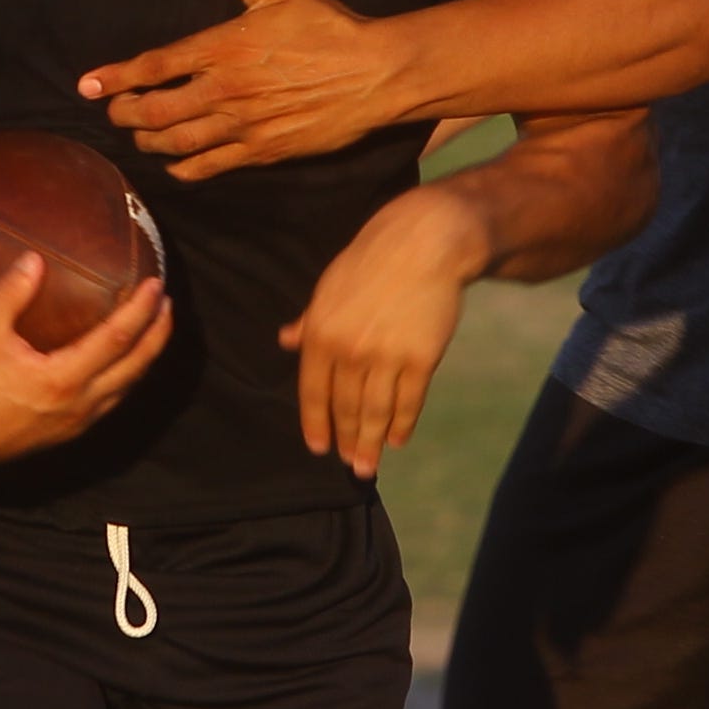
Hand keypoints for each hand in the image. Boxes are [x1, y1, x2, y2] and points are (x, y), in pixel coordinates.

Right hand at [0, 254, 171, 466]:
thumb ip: (9, 295)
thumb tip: (34, 258)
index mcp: (62, 379)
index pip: (116, 339)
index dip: (140, 311)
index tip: (155, 284)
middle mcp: (79, 403)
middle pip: (135, 365)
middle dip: (157, 332)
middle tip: (167, 302)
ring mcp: (79, 420)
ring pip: (128, 386)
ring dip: (146, 355)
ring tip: (155, 327)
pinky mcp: (72, 430)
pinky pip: (112, 399)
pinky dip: (127, 375)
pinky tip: (124, 359)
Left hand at [79, 0, 406, 179]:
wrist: (374, 75)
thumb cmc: (329, 27)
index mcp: (221, 49)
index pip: (153, 66)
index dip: (115, 77)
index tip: (87, 86)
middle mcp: (223, 91)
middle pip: (154, 112)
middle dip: (126, 113)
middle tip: (115, 110)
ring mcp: (241, 126)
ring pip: (175, 143)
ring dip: (148, 141)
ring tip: (137, 135)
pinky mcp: (261, 151)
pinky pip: (208, 167)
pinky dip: (183, 168)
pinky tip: (175, 164)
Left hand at [281, 184, 486, 477]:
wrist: (424, 242)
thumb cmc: (371, 260)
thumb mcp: (328, 286)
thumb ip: (308, 320)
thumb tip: (285, 340)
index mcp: (321, 333)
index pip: (312, 392)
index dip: (316, 423)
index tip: (319, 448)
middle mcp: (350, 351)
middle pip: (345, 408)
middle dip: (346, 441)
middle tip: (349, 466)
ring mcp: (386, 357)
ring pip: (375, 412)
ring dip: (370, 443)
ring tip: (368, 466)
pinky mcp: (421, 359)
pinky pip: (409, 401)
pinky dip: (402, 423)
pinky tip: (397, 439)